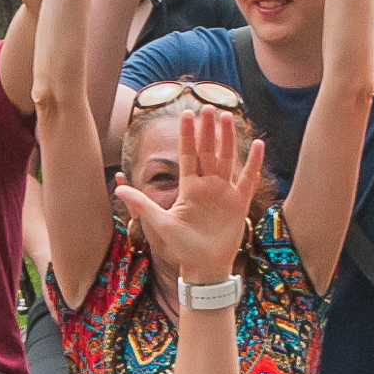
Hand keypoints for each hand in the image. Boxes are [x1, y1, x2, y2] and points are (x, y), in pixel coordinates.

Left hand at [115, 101, 257, 289]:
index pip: (187, 155)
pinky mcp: (239, 203)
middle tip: (208, 107)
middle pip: (208, 151)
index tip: (186, 114)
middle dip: (207, 130)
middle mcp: (207, 186)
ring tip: (227, 116)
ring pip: (226, 159)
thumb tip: (117, 187)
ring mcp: (224, 192)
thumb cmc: (182, 246)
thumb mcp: (160, 223)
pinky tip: (257, 145)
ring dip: (227, 139)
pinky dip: (253, 163)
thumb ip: (142, 203)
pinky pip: (247, 180)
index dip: (187, 135)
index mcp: (189, 188)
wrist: (204, 266)